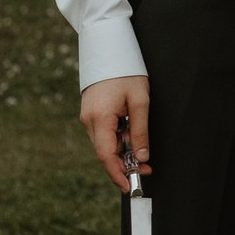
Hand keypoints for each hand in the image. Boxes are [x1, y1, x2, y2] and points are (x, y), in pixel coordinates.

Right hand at [79, 74, 151, 191]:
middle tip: (146, 169)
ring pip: (104, 144)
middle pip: (105, 152)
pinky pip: (103, 134)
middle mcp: (89, 120)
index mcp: (99, 118)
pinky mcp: (91, 113)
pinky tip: (130, 138)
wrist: (108, 48)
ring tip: (142, 153)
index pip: (106, 156)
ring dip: (122, 153)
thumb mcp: (140, 101)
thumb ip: (140, 131)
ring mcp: (87, 117)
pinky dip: (116, 141)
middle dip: (124, 165)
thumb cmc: (126, 71)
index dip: (117, 174)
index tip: (129, 186)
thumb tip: (141, 157)